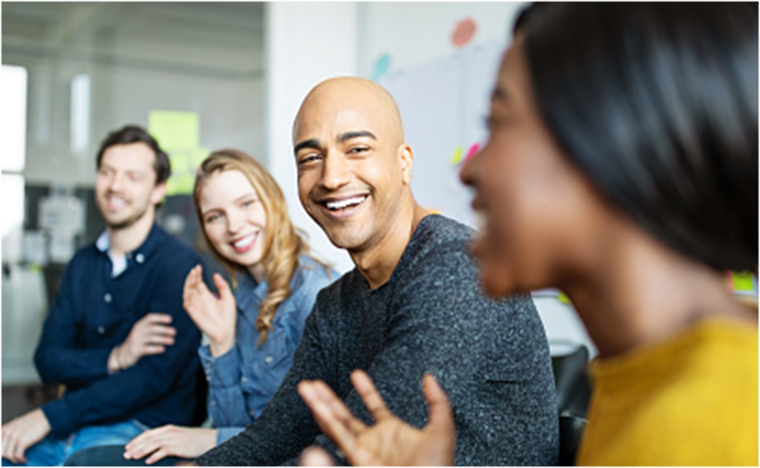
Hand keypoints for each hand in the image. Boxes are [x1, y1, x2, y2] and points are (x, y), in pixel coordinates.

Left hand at [1, 409, 50, 463]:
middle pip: (2, 452)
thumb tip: (5, 445)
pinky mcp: (22, 441)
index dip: (3, 452)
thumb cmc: (32, 422)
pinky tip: (24, 459)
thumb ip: (8, 433)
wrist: (44, 417)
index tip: (7, 455)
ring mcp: (14, 437)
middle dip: (8, 458)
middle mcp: (7, 432)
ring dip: (14, 460)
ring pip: (8, 455)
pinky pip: (17, 455)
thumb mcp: (16, 425)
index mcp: (4, 429)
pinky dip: (20, 459)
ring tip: (20, 460)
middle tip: (14, 458)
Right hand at [109, 313, 175, 372]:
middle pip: (152, 328)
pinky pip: (146, 349)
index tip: (170, 319)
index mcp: (139, 324)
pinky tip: (163, 349)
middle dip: (164, 329)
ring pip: (151, 338)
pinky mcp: (135, 350)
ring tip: (172, 341)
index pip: (149, 318)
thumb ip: (152, 328)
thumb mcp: (142, 332)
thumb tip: (171, 328)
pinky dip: (155, 348)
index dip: (160, 317)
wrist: (122, 354)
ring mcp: (135, 341)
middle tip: (174, 332)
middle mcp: (137, 331)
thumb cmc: (137, 341)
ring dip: (163, 339)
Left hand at [123, 425, 216, 464]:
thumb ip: (166, 439)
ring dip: (142, 451)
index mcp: (168, 429)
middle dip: (135, 446)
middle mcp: (169, 432)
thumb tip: (153, 446)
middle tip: (126, 454)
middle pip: (148, 438)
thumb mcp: (178, 437)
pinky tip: (148, 461)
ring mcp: (173, 439)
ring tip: (134, 457)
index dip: (136, 440)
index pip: (148, 434)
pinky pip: (163, 451)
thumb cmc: (194, 440)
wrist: (209, 439)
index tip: (128, 447)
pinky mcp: (178, 447)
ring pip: (153, 444)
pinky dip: (154, 456)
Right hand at [183, 265, 236, 356]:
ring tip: (191, 277)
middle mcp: (200, 300)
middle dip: (192, 278)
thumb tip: (215, 274)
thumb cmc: (228, 317)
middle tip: (194, 270)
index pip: (199, 283)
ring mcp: (196, 307)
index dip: (197, 275)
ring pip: (187, 293)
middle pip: (192, 286)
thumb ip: (223, 286)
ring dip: (188, 285)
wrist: (227, 332)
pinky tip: (189, 290)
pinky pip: (187, 305)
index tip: (198, 267)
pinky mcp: (194, 314)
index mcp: (207, 296)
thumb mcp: (229, 298)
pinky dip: (186, 297)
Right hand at [297, 370, 455, 465]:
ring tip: (306, 388)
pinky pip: (340, 439)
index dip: (366, 390)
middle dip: (328, 399)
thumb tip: (429, 378)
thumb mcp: (442, 430)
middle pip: (344, 417)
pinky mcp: (359, 461)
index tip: (356, 373)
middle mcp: (374, 443)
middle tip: (311, 383)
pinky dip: (327, 423)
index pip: (374, 407)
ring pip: (335, 426)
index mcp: (392, 433)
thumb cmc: (438, 467)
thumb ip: (437, 402)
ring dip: (320, 407)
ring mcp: (364, 453)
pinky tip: (317, 409)